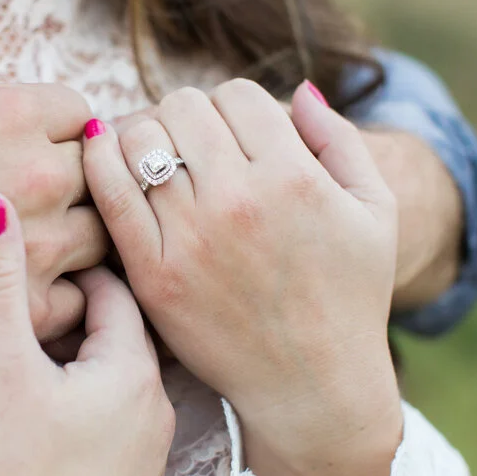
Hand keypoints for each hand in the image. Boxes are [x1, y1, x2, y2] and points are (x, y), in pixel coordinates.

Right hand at [0, 84, 107, 370]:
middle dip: (77, 189)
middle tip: (47, 208)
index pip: (84, 117)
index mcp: (13, 115)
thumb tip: (28, 127)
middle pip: (100, 176)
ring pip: (102, 237)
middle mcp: (39, 173)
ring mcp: (41, 244)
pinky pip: (83, 298)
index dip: (65, 139)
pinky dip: (63, 296)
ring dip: (77, 242)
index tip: (46, 157)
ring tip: (41, 252)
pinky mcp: (27, 308)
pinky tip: (29, 294)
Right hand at [0, 191, 174, 475]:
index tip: (37, 261)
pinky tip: (47, 407)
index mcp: (136, 373)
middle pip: (120, 332)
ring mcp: (147, 451)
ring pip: (117, 375)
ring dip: (81, 355)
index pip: (116, 291)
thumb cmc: (10, 472)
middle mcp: (157, 409)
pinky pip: (114, 416)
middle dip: (76, 311)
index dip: (71, 269)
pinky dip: (85, 396)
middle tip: (30, 300)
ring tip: (32, 349)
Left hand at [83, 79, 401, 465]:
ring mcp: (192, 239)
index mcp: (296, 177)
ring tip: (154, 157)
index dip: (233, 106)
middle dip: (186, 116)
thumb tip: (298, 88)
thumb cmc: (350, 297)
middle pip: (182, 107)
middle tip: (190, 145)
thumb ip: (340, 140)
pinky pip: (109, 191)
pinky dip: (100, 160)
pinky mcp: (153, 275)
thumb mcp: (375, 212)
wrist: (312, 387)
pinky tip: (105, 156)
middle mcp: (240, 201)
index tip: (232, 134)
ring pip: (139, 138)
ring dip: (143, 135)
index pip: (237, 94)